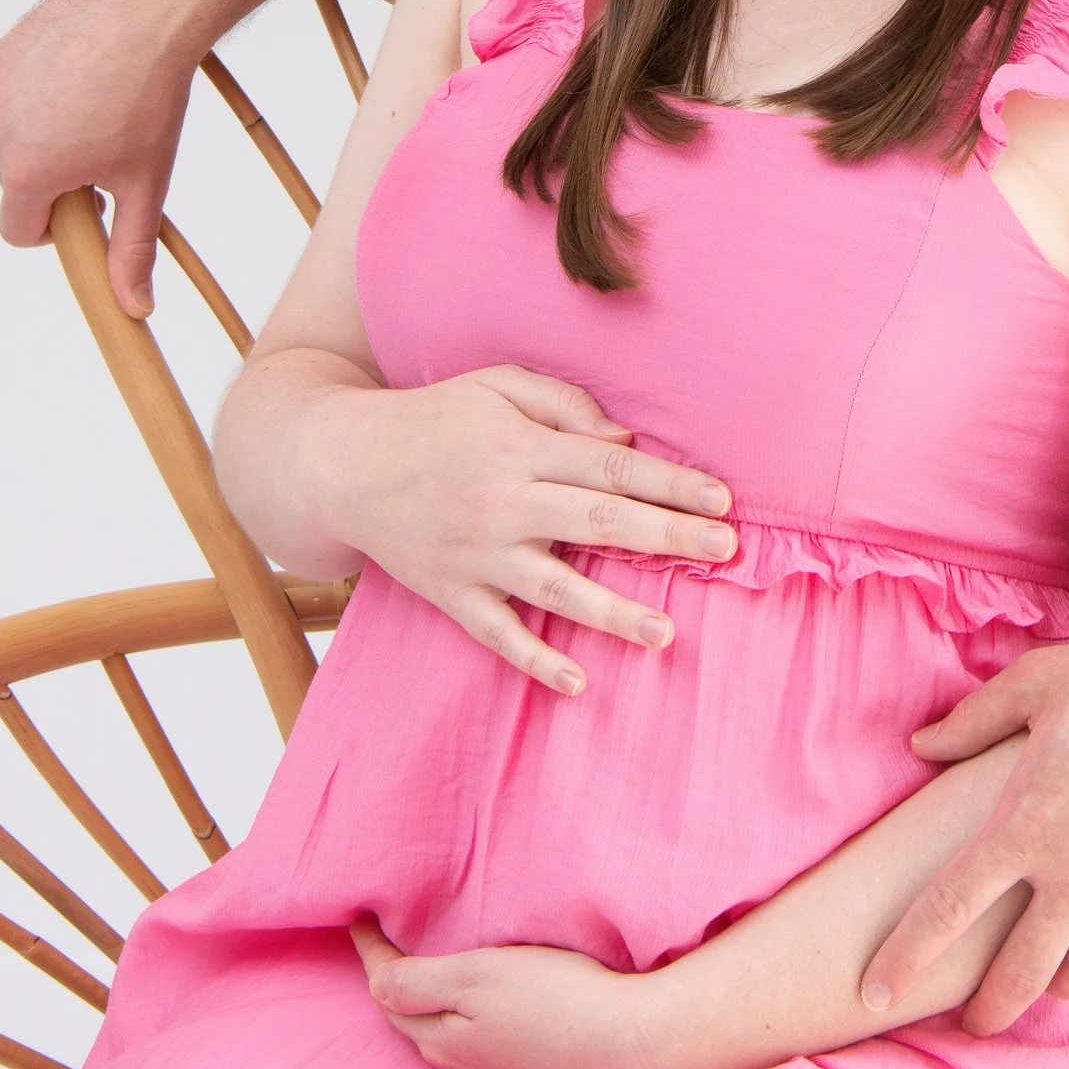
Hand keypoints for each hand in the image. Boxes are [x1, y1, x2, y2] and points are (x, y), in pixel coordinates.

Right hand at [0, 0, 220, 317]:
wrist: (155, 16)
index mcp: (25, 173)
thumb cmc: (151, 101)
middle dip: (54, 173)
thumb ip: (130, 250)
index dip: (56, 226)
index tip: (88, 201)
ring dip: (44, 129)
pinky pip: (11, 87)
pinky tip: (78, 73)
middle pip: (17, 178)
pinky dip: (37, 88)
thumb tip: (135, 309)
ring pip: (14, 131)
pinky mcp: (1, 51)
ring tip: (96, 104)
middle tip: (105, 145)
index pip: (18, 231)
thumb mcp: (145, 183)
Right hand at [307, 362, 737, 692]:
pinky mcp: (450, 593)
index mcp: (519, 448)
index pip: (609, 467)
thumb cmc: (433, 418)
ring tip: (666, 633)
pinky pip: (497, 634)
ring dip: (613, 611)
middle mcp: (502, 503)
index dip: (669, 483)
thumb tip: (623, 442)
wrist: (342, 464)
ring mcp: (475, 554)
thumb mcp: (495, 386)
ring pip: (554, 588)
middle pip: (596, 522)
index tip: (722, 499)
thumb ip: (563, 404)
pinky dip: (535, 660)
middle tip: (725, 550)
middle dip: (667, 536)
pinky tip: (577, 682)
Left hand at [354, 920, 660, 1068]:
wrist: (632, 1047)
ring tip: (430, 970)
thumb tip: (373, 985)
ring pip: (444, 1036)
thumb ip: (418, 985)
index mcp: (439, 1039)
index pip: (388, 991)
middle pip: (412, 1019)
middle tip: (387, 942)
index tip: (357, 918)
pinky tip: (484, 1009)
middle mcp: (459, 1067)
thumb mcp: (478, 979)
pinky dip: (466, 1021)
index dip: (371, 952)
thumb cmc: (557, 1001)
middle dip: (396, 984)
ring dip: (431, 1005)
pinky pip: (478, 1046)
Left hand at [860, 592, 1068, 1035]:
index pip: (946, 911)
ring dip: (1051, 984)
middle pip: (1014, 975)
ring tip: (1038, 980)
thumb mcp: (1038, 684)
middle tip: (968, 1022)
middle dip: (984, 1011)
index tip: (870, 993)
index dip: (904, 959)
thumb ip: (971, 721)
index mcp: (1025, 825)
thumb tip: (920, 745)